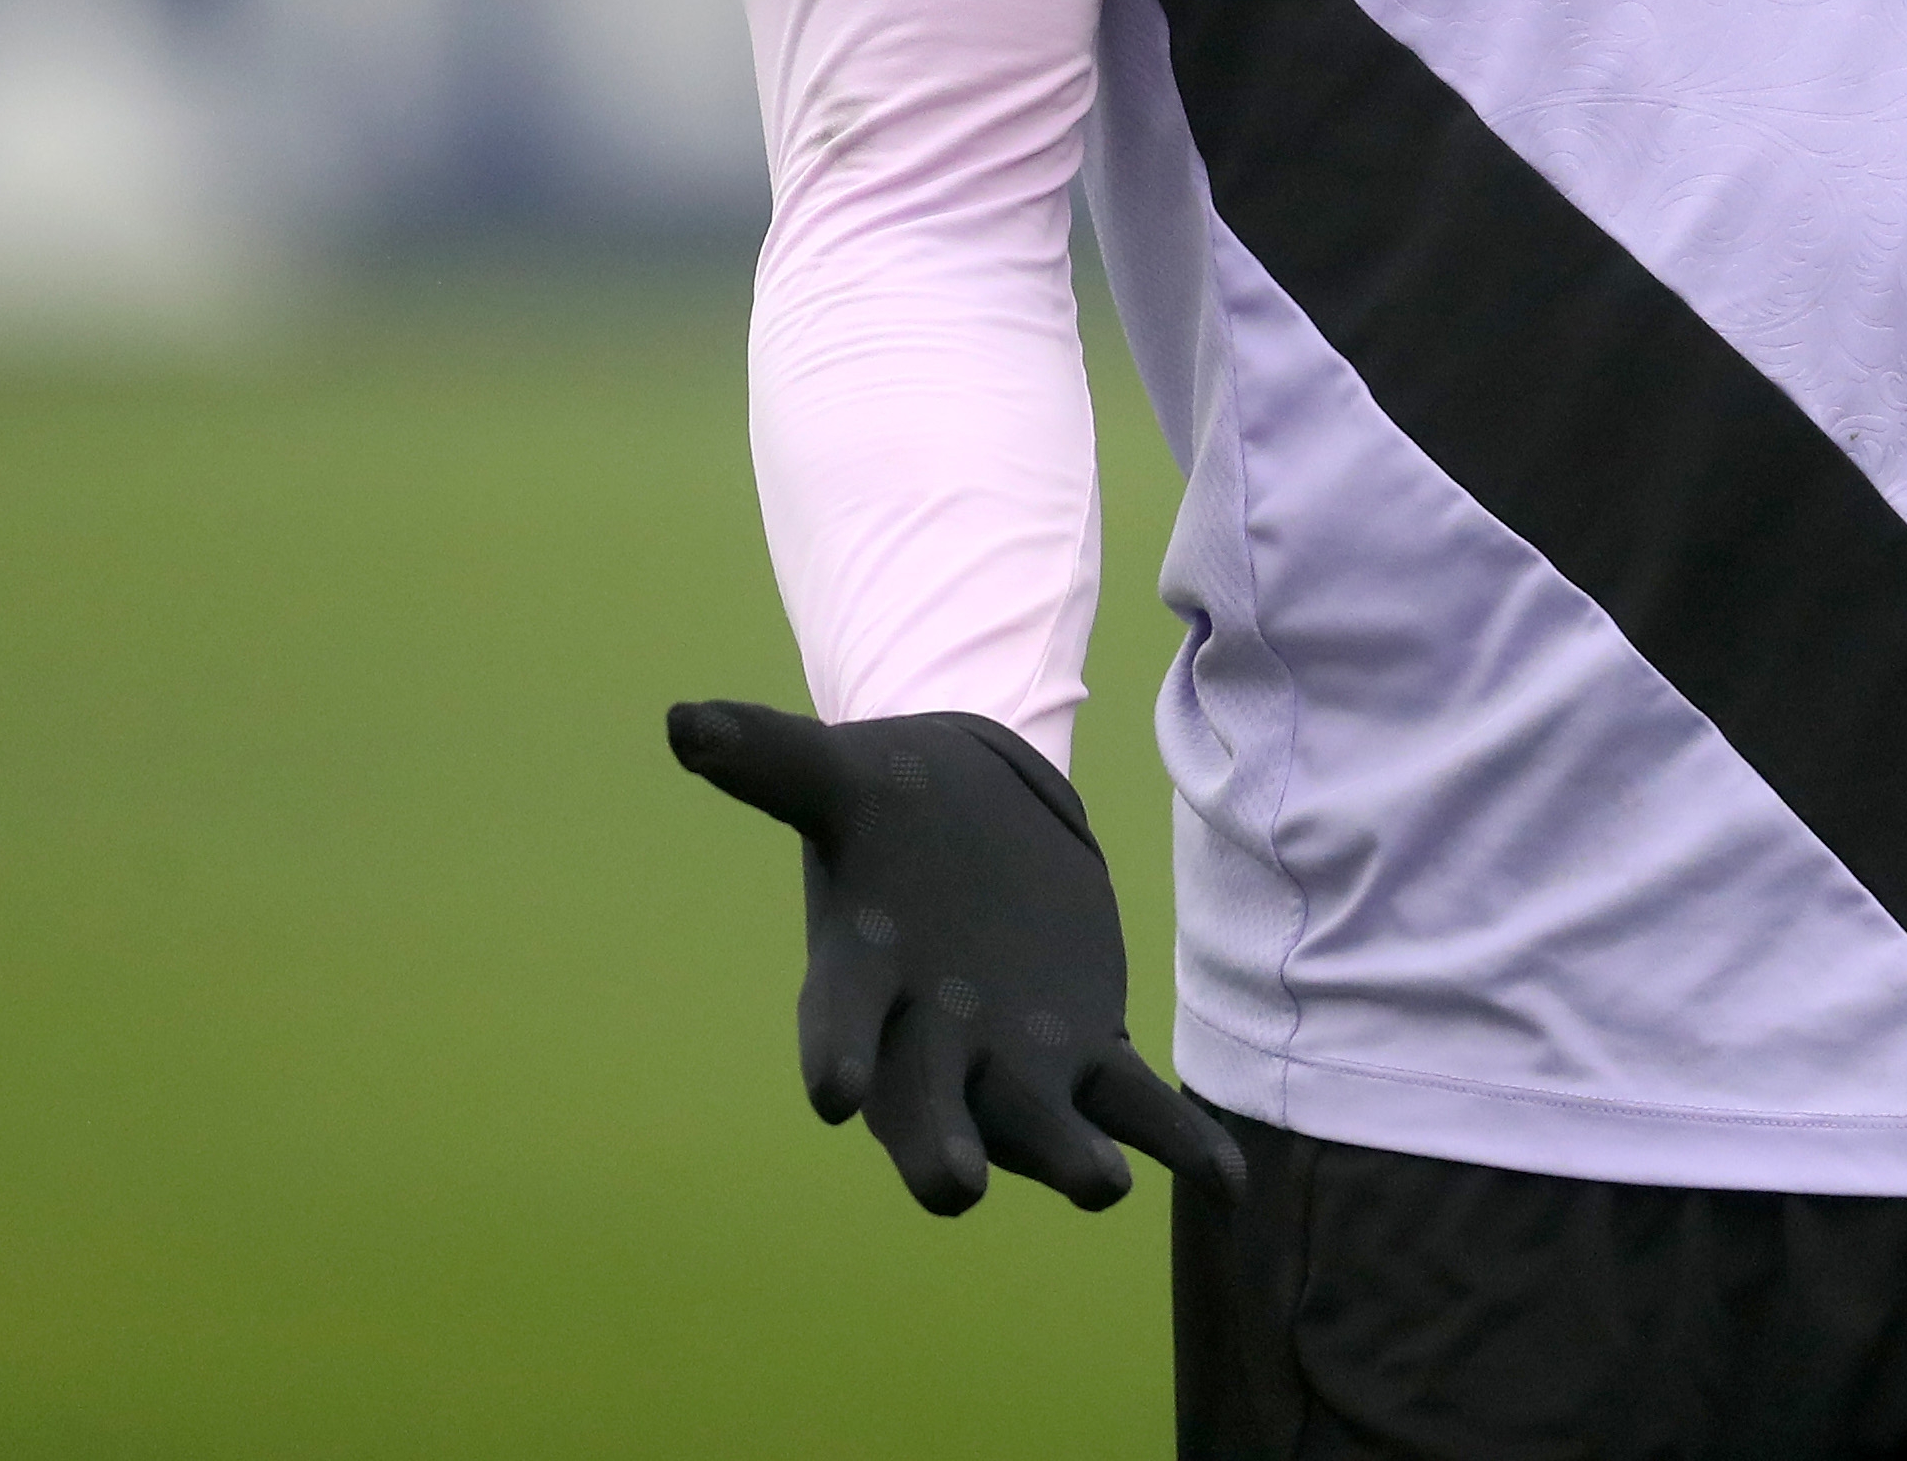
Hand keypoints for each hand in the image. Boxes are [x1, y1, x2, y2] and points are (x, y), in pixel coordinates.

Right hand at [662, 698, 1242, 1215]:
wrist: (967, 814)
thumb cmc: (888, 804)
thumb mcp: (840, 774)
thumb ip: (772, 758)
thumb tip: (682, 719)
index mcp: (859, 980)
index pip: (836, 1026)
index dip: (831, 1055)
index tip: (826, 1095)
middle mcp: (929, 1040)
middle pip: (931, 1110)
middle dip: (940, 1149)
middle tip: (955, 1188)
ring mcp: (1014, 1057)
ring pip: (1039, 1126)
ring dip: (1070, 1159)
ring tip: (1104, 1185)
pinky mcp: (1088, 1051)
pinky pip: (1133, 1107)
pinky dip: (1177, 1142)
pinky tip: (1224, 1178)